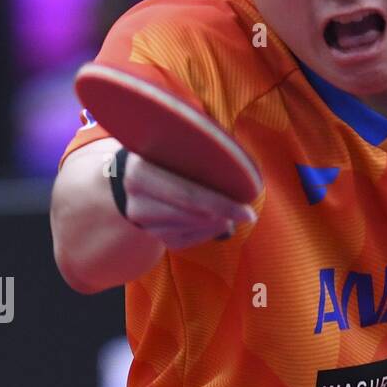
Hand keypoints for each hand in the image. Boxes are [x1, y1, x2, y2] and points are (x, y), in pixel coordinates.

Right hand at [119, 151, 256, 249]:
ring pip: (198, 227)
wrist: (141, 176)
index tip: (248, 211)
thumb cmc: (170, 155)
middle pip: (194, 215)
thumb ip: (198, 152)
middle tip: (248, 213)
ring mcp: (147, 226)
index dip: (220, 204)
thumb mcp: (177, 146)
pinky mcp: (161, 239)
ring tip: (227, 206)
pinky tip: (214, 217)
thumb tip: (237, 170)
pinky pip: (197, 238)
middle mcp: (138, 203)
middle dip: (225, 214)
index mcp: (140, 173)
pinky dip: (212, 229)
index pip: (188, 195)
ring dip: (219, 220)